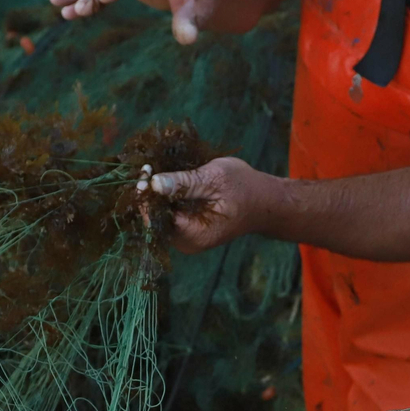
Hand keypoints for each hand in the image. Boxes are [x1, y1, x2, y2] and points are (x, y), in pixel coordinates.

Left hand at [143, 157, 280, 253]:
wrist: (264, 202)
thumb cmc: (243, 188)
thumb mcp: (214, 178)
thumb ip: (184, 183)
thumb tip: (154, 183)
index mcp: (193, 235)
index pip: (156, 218)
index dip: (147, 196)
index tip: (145, 171)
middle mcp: (186, 243)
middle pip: (154, 220)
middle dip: (149, 195)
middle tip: (147, 167)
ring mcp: (185, 239)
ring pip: (158, 217)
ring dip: (156, 195)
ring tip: (156, 171)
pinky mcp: (186, 231)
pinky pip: (167, 215)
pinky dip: (165, 198)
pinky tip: (166, 181)